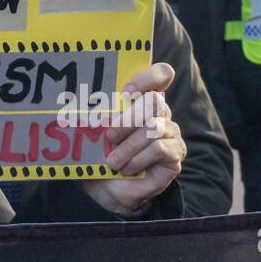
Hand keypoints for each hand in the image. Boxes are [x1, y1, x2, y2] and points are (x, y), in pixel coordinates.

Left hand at [81, 62, 185, 217]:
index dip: (148, 77)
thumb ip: (100, 110)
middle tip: (108, 136)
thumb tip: (85, 95)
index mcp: (142, 99)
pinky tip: (127, 168)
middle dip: (127, 119)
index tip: (126, 91)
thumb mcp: (96, 128)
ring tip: (112, 161)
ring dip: (128, 147)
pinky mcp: (175, 153)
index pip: (161, 74)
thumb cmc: (99, 151)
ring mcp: (171, 132)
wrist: (105, 187)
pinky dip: (138, 159)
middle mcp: (161, 112)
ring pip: (153, 127)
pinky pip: (159, 148)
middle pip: (154, 101)